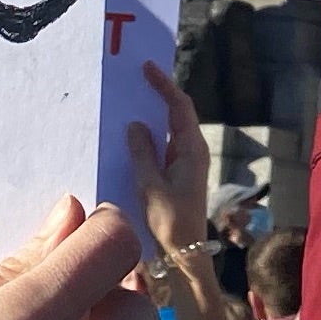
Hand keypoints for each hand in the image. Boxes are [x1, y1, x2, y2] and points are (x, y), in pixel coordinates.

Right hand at [121, 60, 212, 268]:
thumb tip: (134, 124)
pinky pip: (162, 144)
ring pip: (168, 128)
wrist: (185, 251)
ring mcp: (185, 160)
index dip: (163, 85)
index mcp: (191, 149)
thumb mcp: (151, 186)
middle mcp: (191, 150)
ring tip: (129, 98)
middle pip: (176, 112)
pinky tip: (129, 133)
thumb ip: (142, 154)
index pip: (179, 106)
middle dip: (157, 93)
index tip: (147, 67)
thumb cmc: (171, 221)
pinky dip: (148, 134)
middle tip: (135, 77)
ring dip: (151, 114)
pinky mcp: (176, 171)